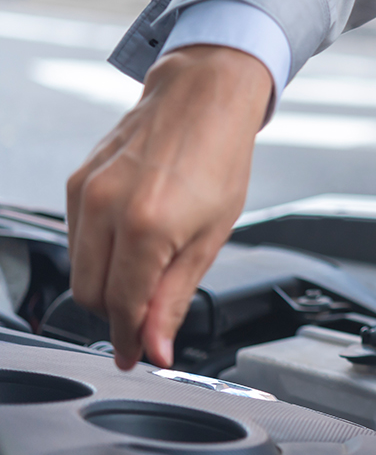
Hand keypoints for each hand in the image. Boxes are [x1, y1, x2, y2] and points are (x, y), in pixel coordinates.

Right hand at [66, 45, 271, 369]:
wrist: (203, 98)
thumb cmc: (219, 159)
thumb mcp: (212, 237)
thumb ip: (176, 296)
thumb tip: (157, 344)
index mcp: (147, 227)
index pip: (124, 307)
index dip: (132, 340)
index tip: (139, 356)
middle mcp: (106, 209)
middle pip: (91, 296)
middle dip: (118, 316)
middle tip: (148, 320)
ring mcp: (86, 193)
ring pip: (78, 270)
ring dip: (107, 287)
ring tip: (148, 275)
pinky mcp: (76, 182)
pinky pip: (76, 238)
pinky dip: (99, 254)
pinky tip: (133, 243)